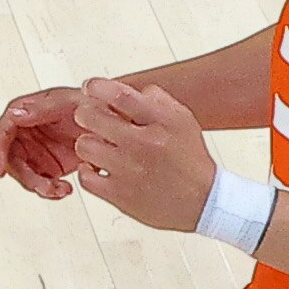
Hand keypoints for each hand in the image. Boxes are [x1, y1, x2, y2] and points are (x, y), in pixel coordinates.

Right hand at [0, 85, 90, 196]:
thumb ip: (41, 108)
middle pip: (12, 160)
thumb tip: (14, 114)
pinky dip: (51, 191)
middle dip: (25, 177)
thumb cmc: (91, 102)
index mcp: (24, 112)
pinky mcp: (49, 167)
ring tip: (61, 189)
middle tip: (43, 186)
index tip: (1, 169)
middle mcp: (26, 133)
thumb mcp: (68, 102)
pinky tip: (65, 189)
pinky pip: (42, 184)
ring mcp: (37, 152)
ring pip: (26, 176)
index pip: (2, 133)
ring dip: (40, 186)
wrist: (114, 119)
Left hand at [66, 77, 218, 231]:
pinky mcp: (119, 195)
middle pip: (93, 117)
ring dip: (88, 143)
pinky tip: (98, 168)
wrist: (203, 202)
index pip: (121, 95)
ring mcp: (128, 171)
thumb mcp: (183, 120)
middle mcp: (142, 145)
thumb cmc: (190, 160)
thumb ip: (157, 99)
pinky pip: (85, 177)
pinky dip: (87, 171)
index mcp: (159, 123)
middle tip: (89, 117)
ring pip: (85, 146)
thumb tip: (128, 89)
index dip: (98, 87)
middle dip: (86, 113)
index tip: (89, 86)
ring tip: (99, 146)